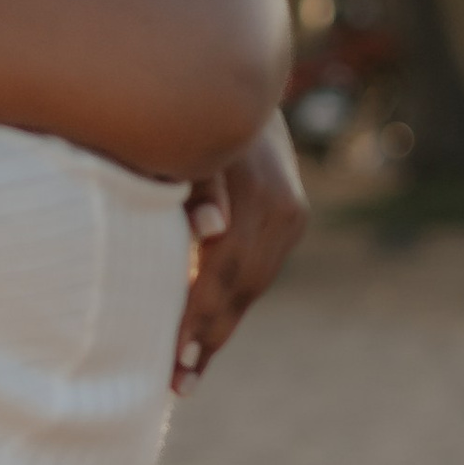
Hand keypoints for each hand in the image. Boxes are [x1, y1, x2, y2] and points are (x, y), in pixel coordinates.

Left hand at [174, 111, 305, 393]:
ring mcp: (291, 216)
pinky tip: (205, 334)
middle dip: (207, 338)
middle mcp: (285, 211)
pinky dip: (230, 306)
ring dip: (220, 330)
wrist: (238, 80)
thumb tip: (207, 229)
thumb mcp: (191, 139)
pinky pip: (257, 273)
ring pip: (253, 287)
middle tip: (176, 384)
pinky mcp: (288, 220)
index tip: (173, 359)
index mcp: (262, 194)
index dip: (198, 316)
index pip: (226, 271)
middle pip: (243, 288)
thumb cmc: (193, 109)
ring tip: (187, 374)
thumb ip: (198, 182)